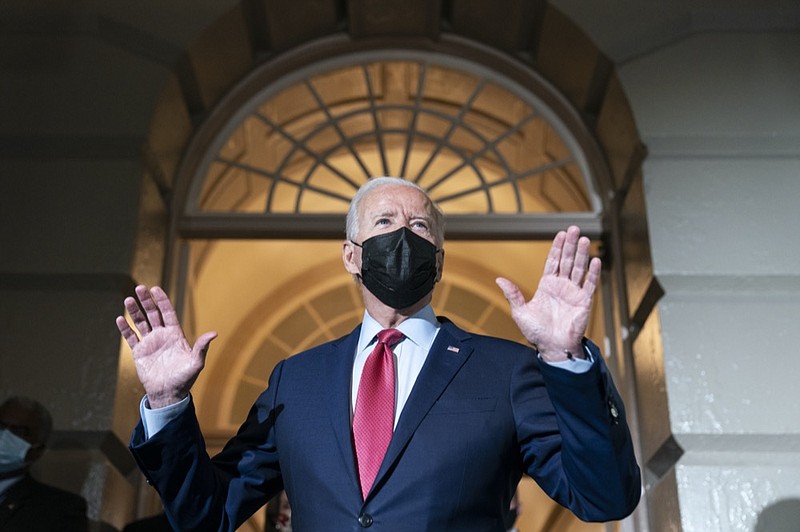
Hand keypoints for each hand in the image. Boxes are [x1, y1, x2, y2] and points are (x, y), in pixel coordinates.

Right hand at [116, 285, 216, 407]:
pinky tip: (120, 318)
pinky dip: (125, 329)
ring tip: (129, 299)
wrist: (169, 393)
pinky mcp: (139, 352)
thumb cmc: (185, 378)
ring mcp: (150, 343)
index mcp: (175, 334)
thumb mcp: (196, 362)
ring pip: (141, 323)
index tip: (156, 289)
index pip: (168, 313)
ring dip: (135, 311)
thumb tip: (214, 333)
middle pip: (153, 314)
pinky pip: (131, 338)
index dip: (162, 301)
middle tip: (140, 288)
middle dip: (147, 301)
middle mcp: (162, 335)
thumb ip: (202, 347)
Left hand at [496, 226, 599, 361]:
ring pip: (579, 269)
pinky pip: (589, 285)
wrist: (552, 348)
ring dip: (582, 254)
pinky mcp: (584, 302)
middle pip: (567, 261)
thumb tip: (499, 279)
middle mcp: (561, 286)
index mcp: (546, 286)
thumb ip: (513, 294)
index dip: (557, 248)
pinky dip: (592, 273)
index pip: (552, 261)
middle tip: (575, 229)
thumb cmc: (536, 333)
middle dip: (571, 245)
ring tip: (585, 240)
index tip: (561, 234)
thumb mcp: (520, 312)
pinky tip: (595, 260)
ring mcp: (573, 293)